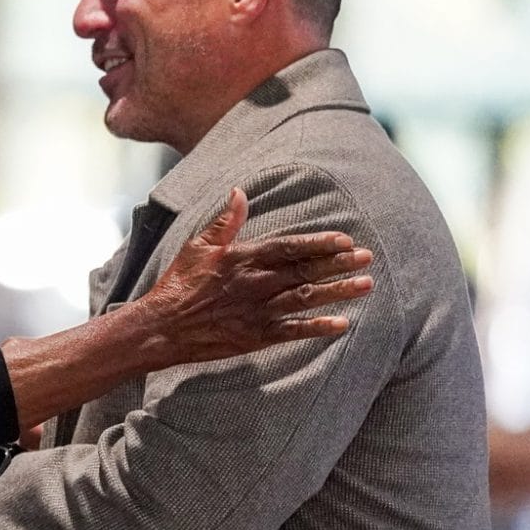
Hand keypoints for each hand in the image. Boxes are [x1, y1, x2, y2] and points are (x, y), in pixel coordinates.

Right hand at [131, 188, 374, 369]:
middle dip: (338, 264)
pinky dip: (317, 328)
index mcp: (243, 259)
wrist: (162, 328)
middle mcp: (255, 283)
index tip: (345, 239)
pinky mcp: (255, 336)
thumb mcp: (198, 246)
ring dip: (338, 292)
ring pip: (305, 299)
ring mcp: (257, 311)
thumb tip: (240, 193)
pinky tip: (342, 324)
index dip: (319, 243)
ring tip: (365, 285)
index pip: (289, 247)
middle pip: (305, 271)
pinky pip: (292, 331)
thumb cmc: (179, 285)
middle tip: (367, 258)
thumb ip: (225, 222)